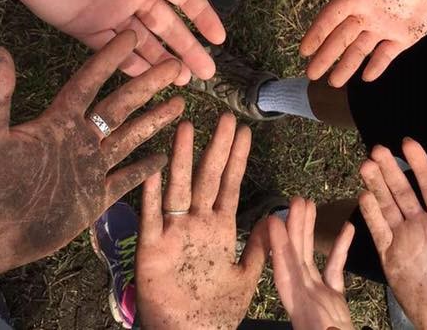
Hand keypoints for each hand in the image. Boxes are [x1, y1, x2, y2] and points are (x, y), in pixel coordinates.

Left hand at [0, 0, 224, 85]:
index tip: (220, 37)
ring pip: (141, 42)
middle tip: (208, 73)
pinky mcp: (81, 24)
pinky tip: (147, 79)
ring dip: (161, 61)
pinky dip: (128, 64)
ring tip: (183, 81)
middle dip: (188, 49)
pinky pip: (109, 49)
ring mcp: (107, 10)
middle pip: (167, 26)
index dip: (203, 16)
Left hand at [0, 32, 182, 275]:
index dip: (108, 58)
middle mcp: (79, 139)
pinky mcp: (95, 199)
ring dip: (154, 120)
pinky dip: (145, 169)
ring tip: (181, 101)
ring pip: (130, 137)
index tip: (131, 35)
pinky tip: (165, 155)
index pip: (89, 82)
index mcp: (57, 122)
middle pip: (120, 105)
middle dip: (147, 84)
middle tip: (176, 65)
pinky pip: (126, 180)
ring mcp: (89, 169)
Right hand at [136, 114, 267, 328]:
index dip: (237, 159)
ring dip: (182, 159)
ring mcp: (173, 233)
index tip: (245, 131)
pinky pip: (151, 217)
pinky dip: (151, 195)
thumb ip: (259, 247)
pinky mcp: (151, 249)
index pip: (229, 185)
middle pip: (207, 178)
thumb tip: (275, 217)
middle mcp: (196, 224)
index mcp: (218, 229)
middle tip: (224, 117)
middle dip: (216, 148)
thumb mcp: (247, 277)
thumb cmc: (217, 311)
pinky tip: (153, 170)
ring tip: (187, 128)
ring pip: (179, 188)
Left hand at [269, 198, 354, 329]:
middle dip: (293, 228)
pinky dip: (338, 249)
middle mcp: (302, 299)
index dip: (278, 248)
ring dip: (309, 231)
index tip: (272, 222)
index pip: (284, 273)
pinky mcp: (333, 301)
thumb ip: (324, 327)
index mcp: (298, 309)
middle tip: (295, 200)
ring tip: (310, 204)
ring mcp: (317, 298)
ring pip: (310, 258)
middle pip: (294, 258)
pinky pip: (334, 270)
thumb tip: (327, 322)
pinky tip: (346, 229)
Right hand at [301, 0, 426, 86]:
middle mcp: (367, 13)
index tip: (303, 50)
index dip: (316, 34)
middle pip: (340, 39)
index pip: (331, 18)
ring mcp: (385, 26)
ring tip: (333, 83)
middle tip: (310, 75)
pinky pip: (387, 54)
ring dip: (346, 66)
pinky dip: (377, 66)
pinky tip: (366, 77)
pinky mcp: (405, 35)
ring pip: (360, 51)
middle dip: (325, 57)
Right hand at [359, 142, 426, 329]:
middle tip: (377, 148)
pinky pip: (378, 231)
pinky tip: (364, 196)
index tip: (407, 142)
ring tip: (366, 165)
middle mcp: (421, 225)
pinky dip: (371, 214)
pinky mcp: (390, 256)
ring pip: (386, 206)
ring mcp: (404, 239)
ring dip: (376, 185)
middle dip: (390, 170)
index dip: (419, 164)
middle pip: (402, 191)